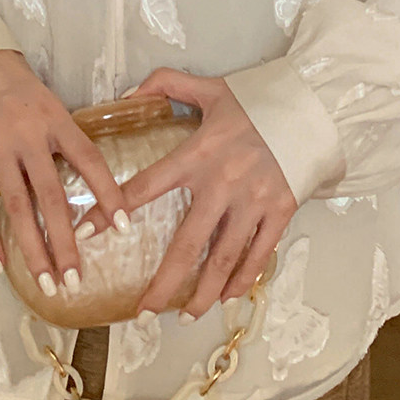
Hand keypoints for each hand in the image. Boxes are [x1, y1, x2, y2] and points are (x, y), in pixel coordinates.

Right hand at [0, 49, 130, 298]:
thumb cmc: (15, 86)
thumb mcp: (49, 102)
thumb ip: (65, 137)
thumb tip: (92, 179)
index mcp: (56, 120)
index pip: (90, 160)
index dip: (109, 194)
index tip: (124, 227)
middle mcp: (28, 136)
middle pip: (52, 197)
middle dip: (66, 242)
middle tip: (76, 280)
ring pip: (18, 207)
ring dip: (33, 249)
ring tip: (47, 282)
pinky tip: (0, 262)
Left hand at [74, 68, 298, 318]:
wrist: (311, 104)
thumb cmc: (258, 98)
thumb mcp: (209, 86)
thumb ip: (165, 84)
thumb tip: (126, 95)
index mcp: (197, 154)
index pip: (145, 187)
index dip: (114, 212)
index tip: (88, 234)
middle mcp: (222, 183)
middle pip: (187, 244)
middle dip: (164, 283)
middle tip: (144, 312)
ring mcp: (253, 201)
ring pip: (223, 258)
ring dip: (204, 291)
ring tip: (187, 315)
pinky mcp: (280, 210)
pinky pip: (259, 253)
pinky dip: (243, 278)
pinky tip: (228, 296)